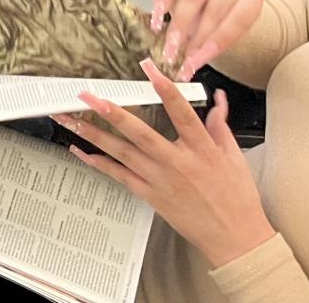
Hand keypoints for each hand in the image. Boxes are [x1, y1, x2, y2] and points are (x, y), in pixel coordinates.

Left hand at [55, 60, 275, 268]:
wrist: (235, 238)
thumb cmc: (237, 198)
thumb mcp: (234, 158)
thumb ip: (220, 125)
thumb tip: (219, 98)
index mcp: (202, 149)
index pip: (182, 113)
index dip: (165, 90)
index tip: (149, 70)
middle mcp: (178, 163)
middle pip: (140, 133)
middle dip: (112, 112)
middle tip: (88, 96)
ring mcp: (161, 180)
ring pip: (122, 153)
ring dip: (94, 134)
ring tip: (70, 119)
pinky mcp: (150, 196)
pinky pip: (119, 176)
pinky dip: (97, 163)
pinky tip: (79, 150)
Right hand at [152, 0, 265, 78]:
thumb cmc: (223, 19)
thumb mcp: (227, 32)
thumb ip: (214, 45)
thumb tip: (189, 65)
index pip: (237, 21)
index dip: (217, 42)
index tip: (199, 60)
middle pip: (214, 10)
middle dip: (196, 37)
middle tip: (181, 56)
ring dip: (179, 24)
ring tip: (170, 43)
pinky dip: (162, 0)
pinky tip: (157, 17)